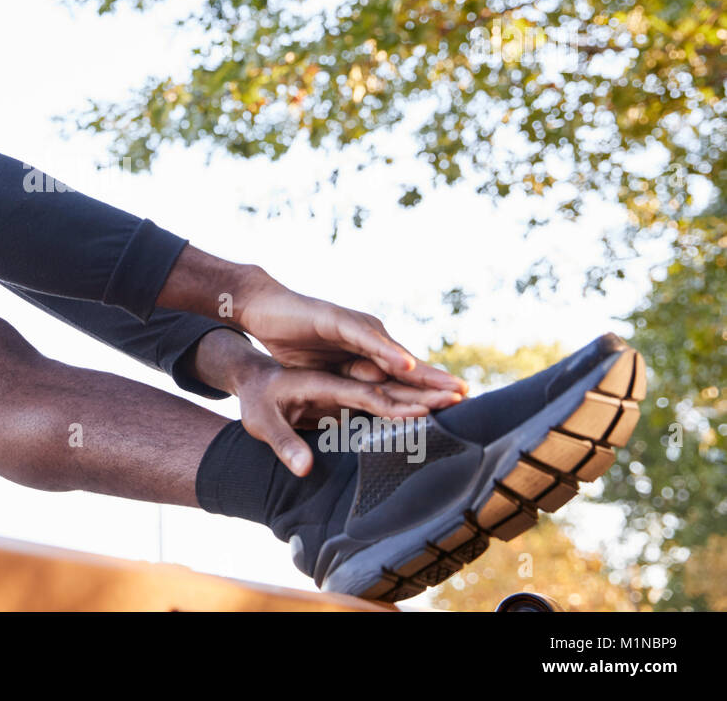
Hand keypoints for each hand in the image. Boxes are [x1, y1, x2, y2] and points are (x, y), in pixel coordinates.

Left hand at [231, 359, 463, 476]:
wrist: (250, 377)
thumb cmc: (255, 397)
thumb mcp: (260, 420)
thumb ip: (284, 442)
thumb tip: (305, 471)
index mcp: (323, 378)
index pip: (366, 390)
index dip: (396, 400)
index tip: (427, 409)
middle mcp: (341, 375)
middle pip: (389, 382)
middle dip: (425, 388)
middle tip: (463, 395)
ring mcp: (348, 380)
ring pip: (391, 386)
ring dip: (422, 392)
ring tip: (458, 400)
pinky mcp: (349, 391)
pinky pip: (382, 395)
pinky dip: (405, 400)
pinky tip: (429, 413)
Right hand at [236, 269, 466, 396]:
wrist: (262, 309)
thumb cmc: (292, 343)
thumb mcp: (320, 380)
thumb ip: (344, 396)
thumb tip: (362, 420)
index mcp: (363, 359)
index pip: (400, 383)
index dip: (426, 398)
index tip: (454, 415)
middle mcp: (367, 341)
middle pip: (407, 369)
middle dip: (437, 386)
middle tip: (467, 400)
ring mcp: (355, 328)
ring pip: (394, 354)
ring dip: (423, 373)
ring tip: (449, 389)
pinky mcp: (336, 320)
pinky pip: (365, 339)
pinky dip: (386, 352)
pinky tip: (405, 366)